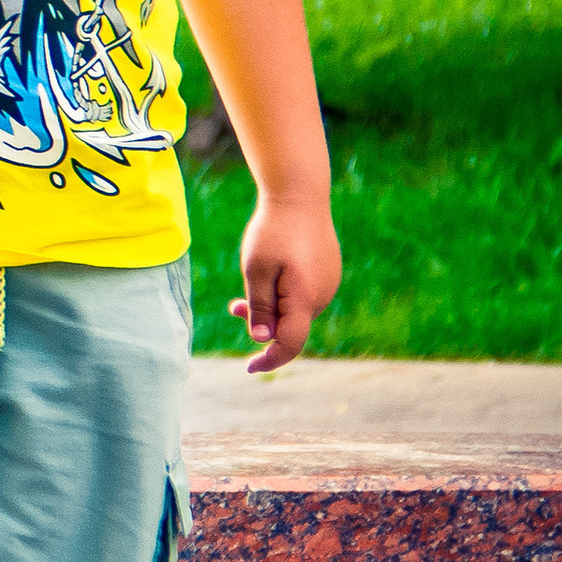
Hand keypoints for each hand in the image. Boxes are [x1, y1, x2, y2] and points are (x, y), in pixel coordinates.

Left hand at [228, 191, 342, 373]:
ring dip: (272, 308)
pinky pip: (304, 295)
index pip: (290, 343)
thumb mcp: (256, 269)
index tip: (249, 368)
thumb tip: (261, 340)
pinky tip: (271, 274)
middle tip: (233, 307)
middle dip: (262, 325)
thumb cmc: (273, 230)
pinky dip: (285, 295)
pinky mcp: (328, 272)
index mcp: (304, 298)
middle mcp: (322, 295)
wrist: (299, 194)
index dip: (270, 359)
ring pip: (297, 310)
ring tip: (247, 287)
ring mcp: (328, 283)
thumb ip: (259, 306)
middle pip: (291, 327)